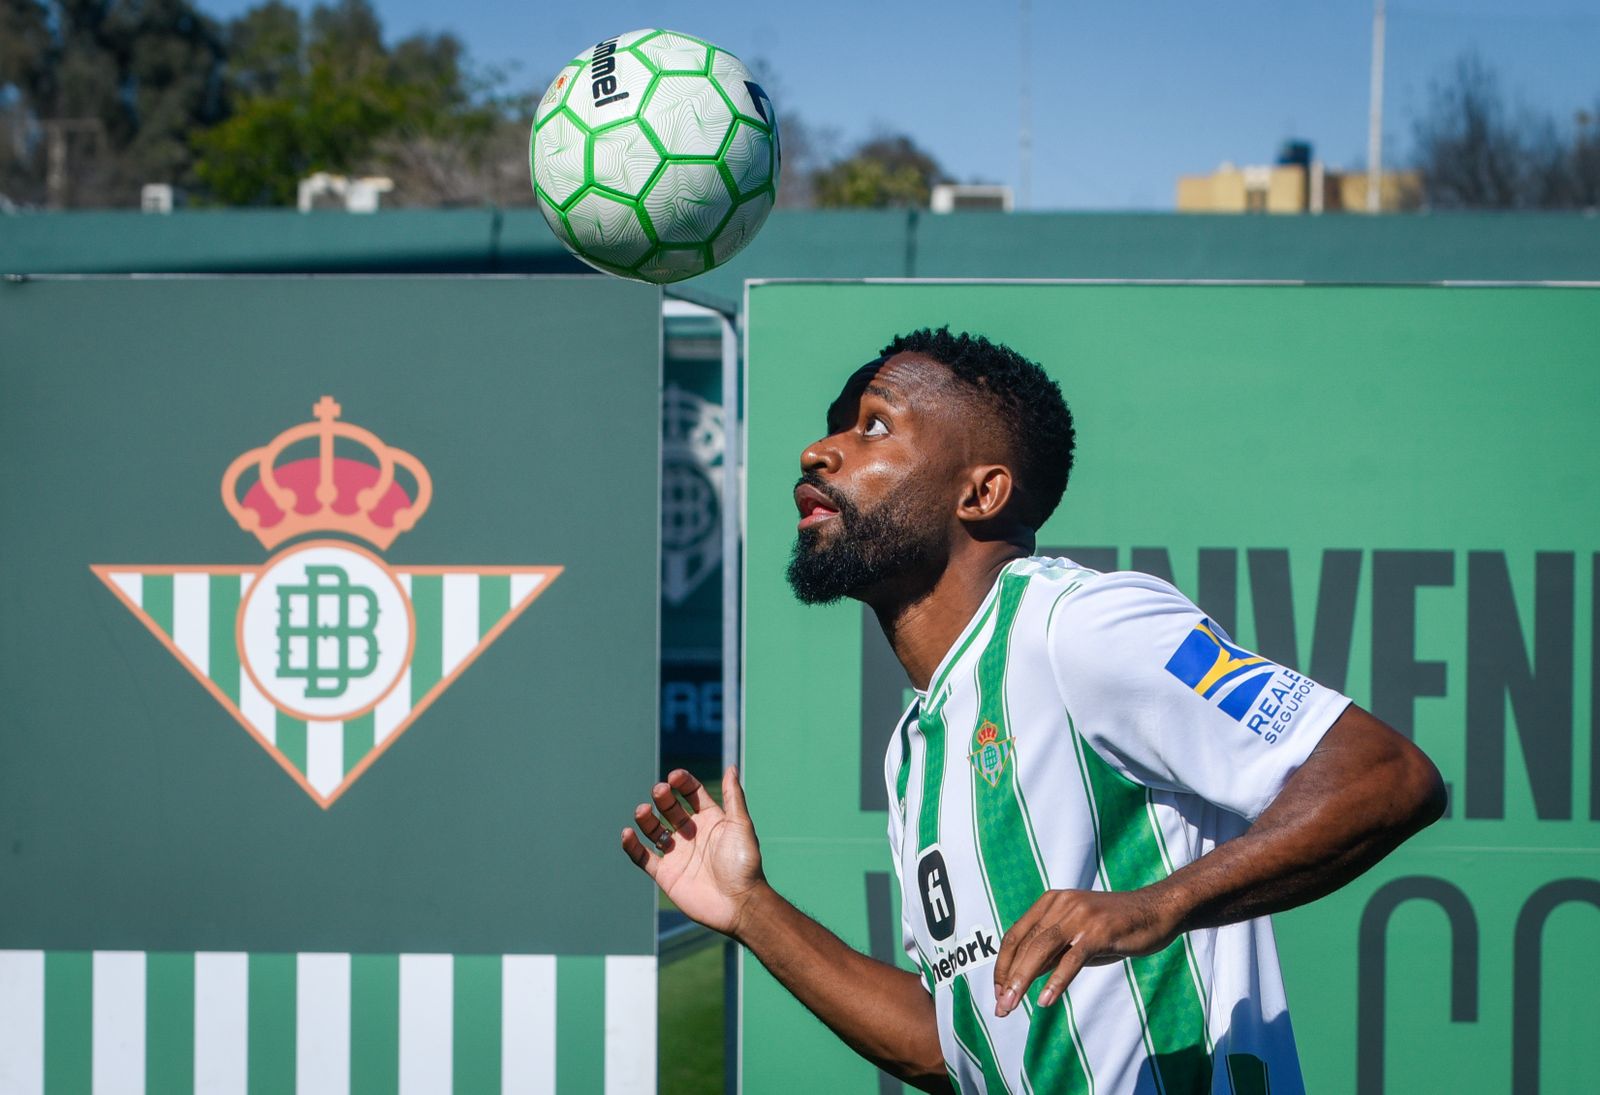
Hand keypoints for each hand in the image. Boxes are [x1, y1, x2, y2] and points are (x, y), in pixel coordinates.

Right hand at [620, 766, 766, 938]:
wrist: (739, 903)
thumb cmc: (744, 863)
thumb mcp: (741, 825)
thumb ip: (733, 796)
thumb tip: (731, 766)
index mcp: (710, 819)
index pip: (692, 794)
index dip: (683, 783)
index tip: (674, 777)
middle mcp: (691, 834)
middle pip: (670, 808)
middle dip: (663, 798)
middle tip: (660, 791)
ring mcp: (677, 853)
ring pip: (654, 830)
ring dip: (646, 818)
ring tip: (642, 811)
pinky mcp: (665, 873)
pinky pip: (643, 857)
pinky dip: (632, 846)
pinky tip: (627, 833)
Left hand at [991, 888, 1175, 1016]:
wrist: (1156, 910)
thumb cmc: (1114, 927)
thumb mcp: (1076, 936)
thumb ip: (1051, 951)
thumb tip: (1022, 977)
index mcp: (1050, 902)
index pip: (1015, 935)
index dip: (1003, 965)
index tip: (997, 992)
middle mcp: (1060, 904)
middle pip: (1025, 944)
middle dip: (1009, 978)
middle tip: (1001, 1007)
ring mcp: (1080, 916)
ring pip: (1042, 949)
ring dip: (1023, 980)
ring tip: (1011, 1005)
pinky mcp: (1100, 931)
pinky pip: (1072, 959)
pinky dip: (1056, 981)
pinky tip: (1046, 1000)